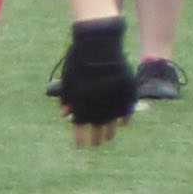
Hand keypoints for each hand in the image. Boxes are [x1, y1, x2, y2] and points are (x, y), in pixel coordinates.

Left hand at [47, 17, 134, 140]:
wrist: (100, 47)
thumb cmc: (80, 62)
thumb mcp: (69, 82)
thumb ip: (68, 99)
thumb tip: (65, 115)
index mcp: (81, 107)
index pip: (80, 130)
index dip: (80, 140)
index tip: (81, 146)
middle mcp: (98, 109)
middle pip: (98, 132)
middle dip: (96, 139)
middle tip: (96, 143)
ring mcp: (114, 104)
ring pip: (113, 126)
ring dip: (109, 133)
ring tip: (107, 137)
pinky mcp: (128, 97)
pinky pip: (127, 114)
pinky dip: (123, 119)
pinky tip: (121, 124)